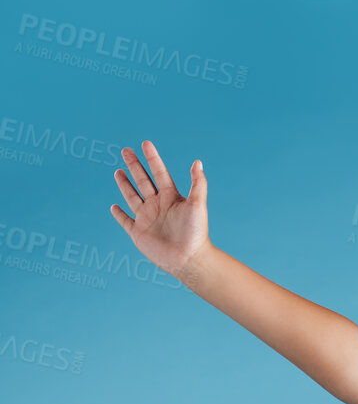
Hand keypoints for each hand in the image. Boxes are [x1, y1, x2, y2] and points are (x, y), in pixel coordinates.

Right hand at [109, 139, 209, 278]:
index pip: (159, 173)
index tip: (145, 143)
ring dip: (125, 185)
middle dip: (134, 166)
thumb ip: (197, 183)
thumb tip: (198, 162)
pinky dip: (119, 214)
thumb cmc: (196, 233)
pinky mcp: (139, 233)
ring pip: (132, 197)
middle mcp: (158, 206)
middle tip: (126, 150)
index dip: (152, 158)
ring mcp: (147, 219)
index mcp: (171, 198)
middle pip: (143, 181)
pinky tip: (113, 206)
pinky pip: (125, 221)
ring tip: (118, 172)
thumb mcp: (198, 205)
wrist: (189, 260)